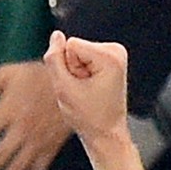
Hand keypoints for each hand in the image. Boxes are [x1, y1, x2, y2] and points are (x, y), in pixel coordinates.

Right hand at [40, 31, 130, 151]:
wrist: (106, 133)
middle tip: (83, 91)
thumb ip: (54, 60)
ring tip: (87, 91)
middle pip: (74, 47)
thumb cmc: (88, 117)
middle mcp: (116, 50)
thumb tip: (56, 35)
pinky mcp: (110, 59)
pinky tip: (91, 88)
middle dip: (72, 70)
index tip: (80, 86)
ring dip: (76, 74)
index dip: (67, 67)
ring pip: (76, 53)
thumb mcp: (63, 88)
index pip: (70, 44)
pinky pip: (82, 58)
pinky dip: (82, 74)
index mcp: (110, 56)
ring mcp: (115, 54)